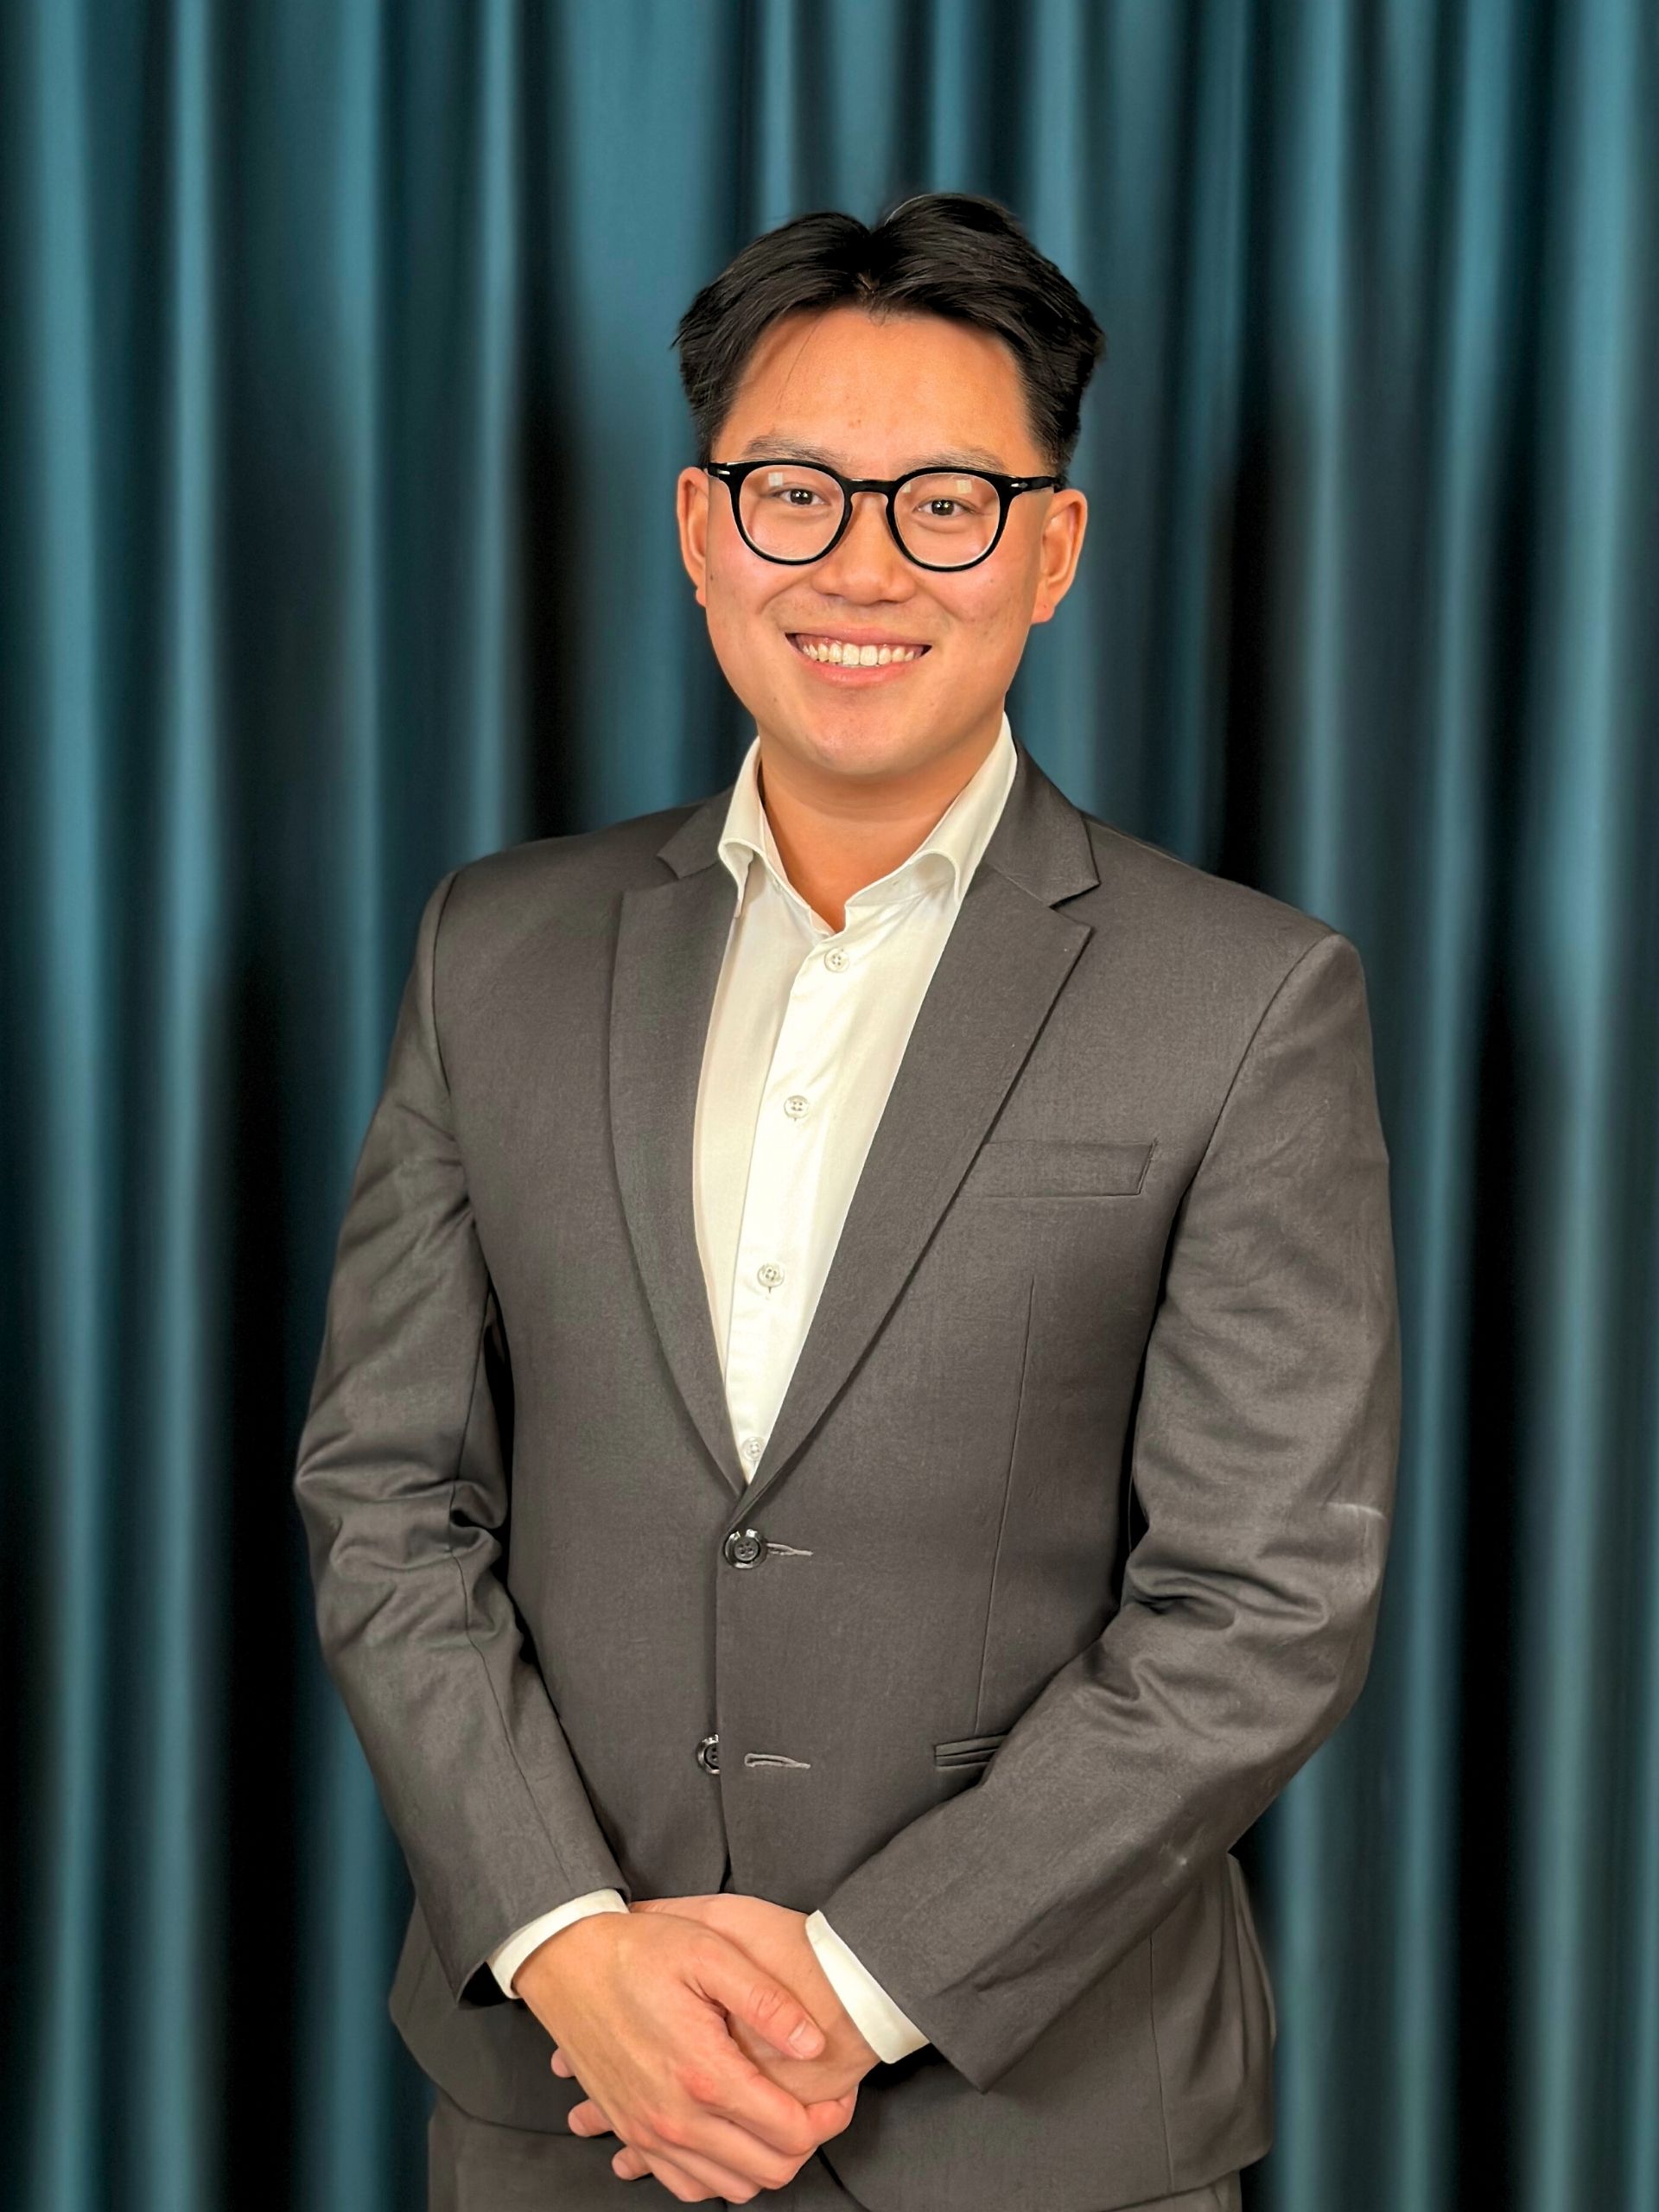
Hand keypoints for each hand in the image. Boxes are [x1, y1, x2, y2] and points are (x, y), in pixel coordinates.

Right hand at [514, 1904, 851, 2201]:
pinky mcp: (630, 2133)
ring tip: (780, 2116)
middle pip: (768, 2170)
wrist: (566, 1962)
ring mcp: (648, 2133)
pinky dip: (717, 2173)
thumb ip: (767, 2000)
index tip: (839, 2091)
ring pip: (730, 2187)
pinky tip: (731, 2137)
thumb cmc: (639, 1950)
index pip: (791, 2132)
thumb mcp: (711, 1950)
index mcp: (704, 2074)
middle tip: (818, 2105)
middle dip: (805, 2143)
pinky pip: (685, 2185)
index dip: (829, 2118)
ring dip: (764, 2161)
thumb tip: (813, 2043)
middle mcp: (676, 2119)